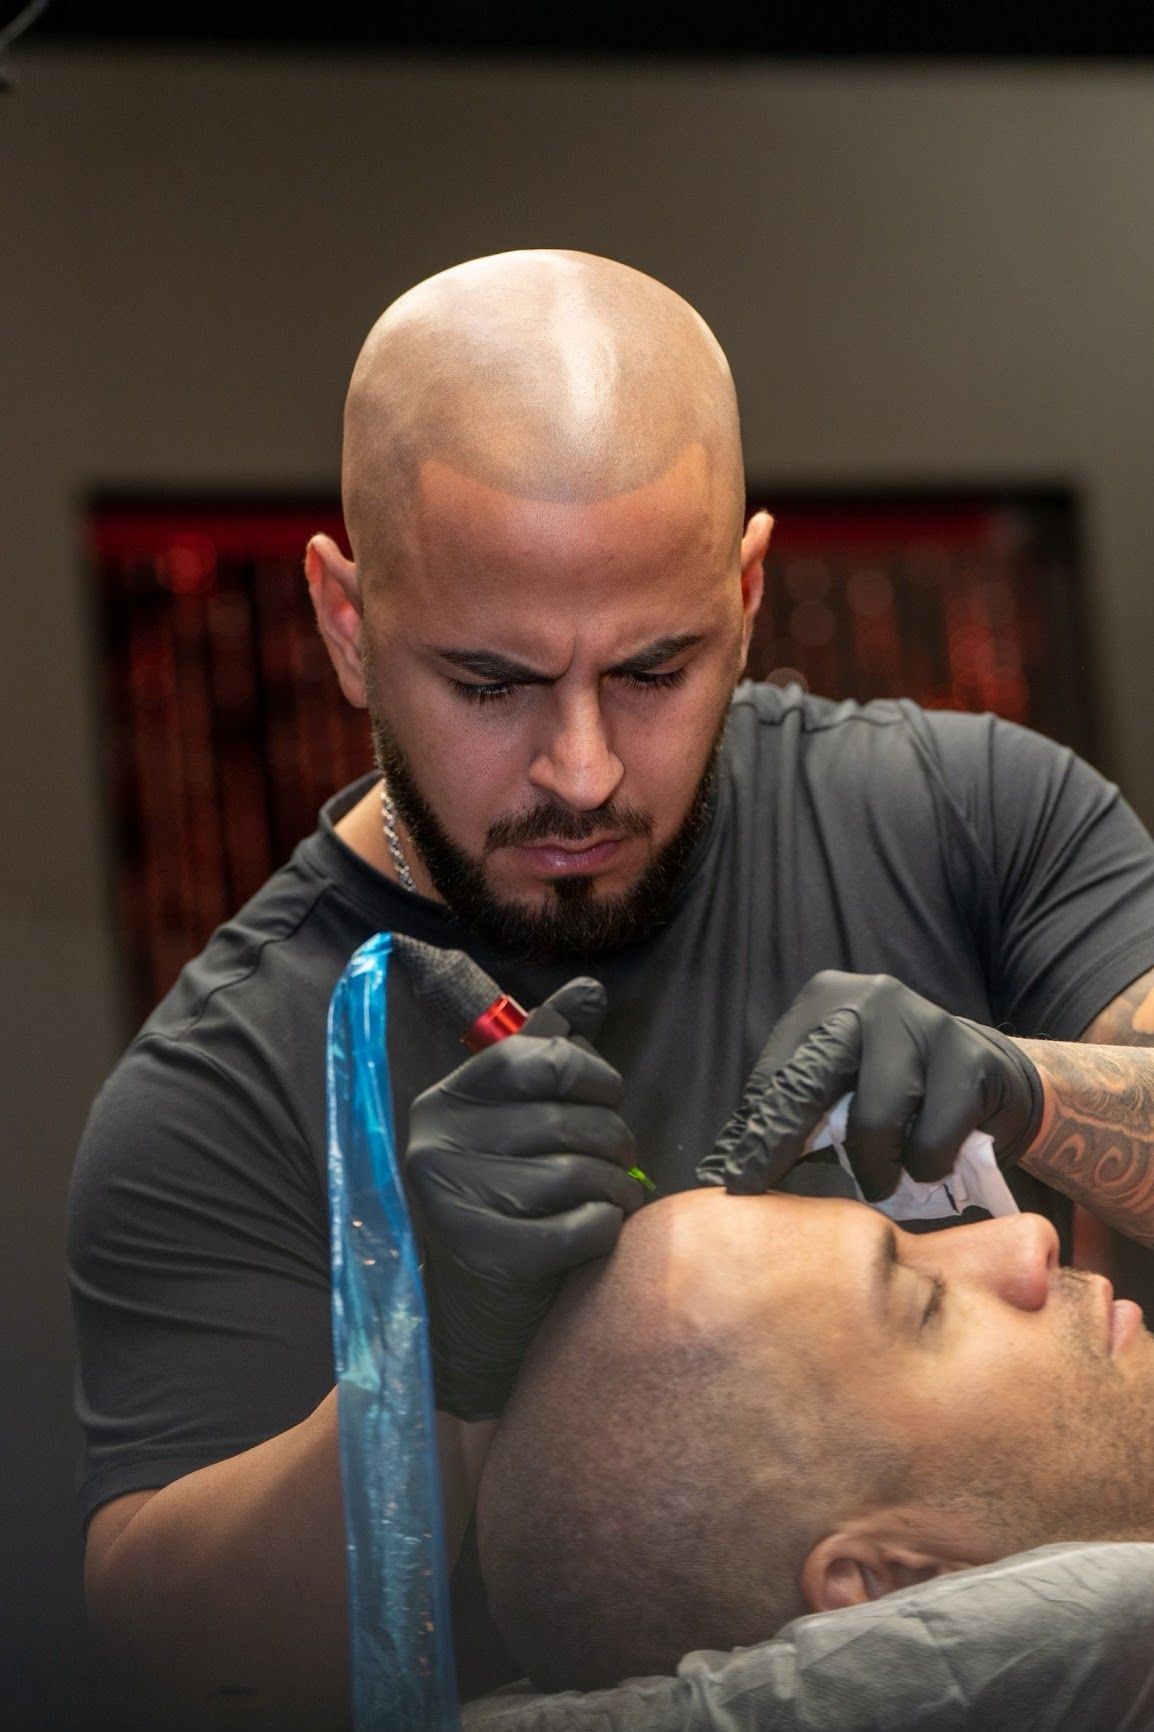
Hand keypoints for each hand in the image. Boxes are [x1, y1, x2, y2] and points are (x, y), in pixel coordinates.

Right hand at [404, 976, 643, 1419]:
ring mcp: (454, 1200)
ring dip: (616, 1187)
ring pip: (574, 1173)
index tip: (608, 1097)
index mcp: (447, 1099)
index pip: (535, 1058)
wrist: (465, 1308)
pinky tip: (601, 1227)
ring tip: (618, 1195)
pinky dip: (604, 1227)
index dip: (591, 1073)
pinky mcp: (482, 1253)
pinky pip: (575, 1227)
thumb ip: (550, 1052)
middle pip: (563, 1120)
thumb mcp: (515, 1117)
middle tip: (623, 1159)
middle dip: (614, 1139)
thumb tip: (592, 991)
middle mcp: (437, 1144)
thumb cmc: (502, 1197)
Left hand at [696, 970, 1042, 1199]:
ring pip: (876, 1119)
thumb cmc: (898, 1089)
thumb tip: (729, 1166)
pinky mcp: (970, 1058)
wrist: (991, 1076)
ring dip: (876, 1168)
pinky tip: (928, 1163)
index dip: (757, 1132)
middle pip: (814, 1080)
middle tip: (775, 1190)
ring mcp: (924, 1022)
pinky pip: (932, 1138)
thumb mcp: (840, 1088)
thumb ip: (794, 1114)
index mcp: (827, 1000)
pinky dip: (925, 1167)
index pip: (779, 1071)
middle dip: (788, 1142)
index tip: (737, 1180)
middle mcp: (872, 998)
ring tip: (881, 1180)